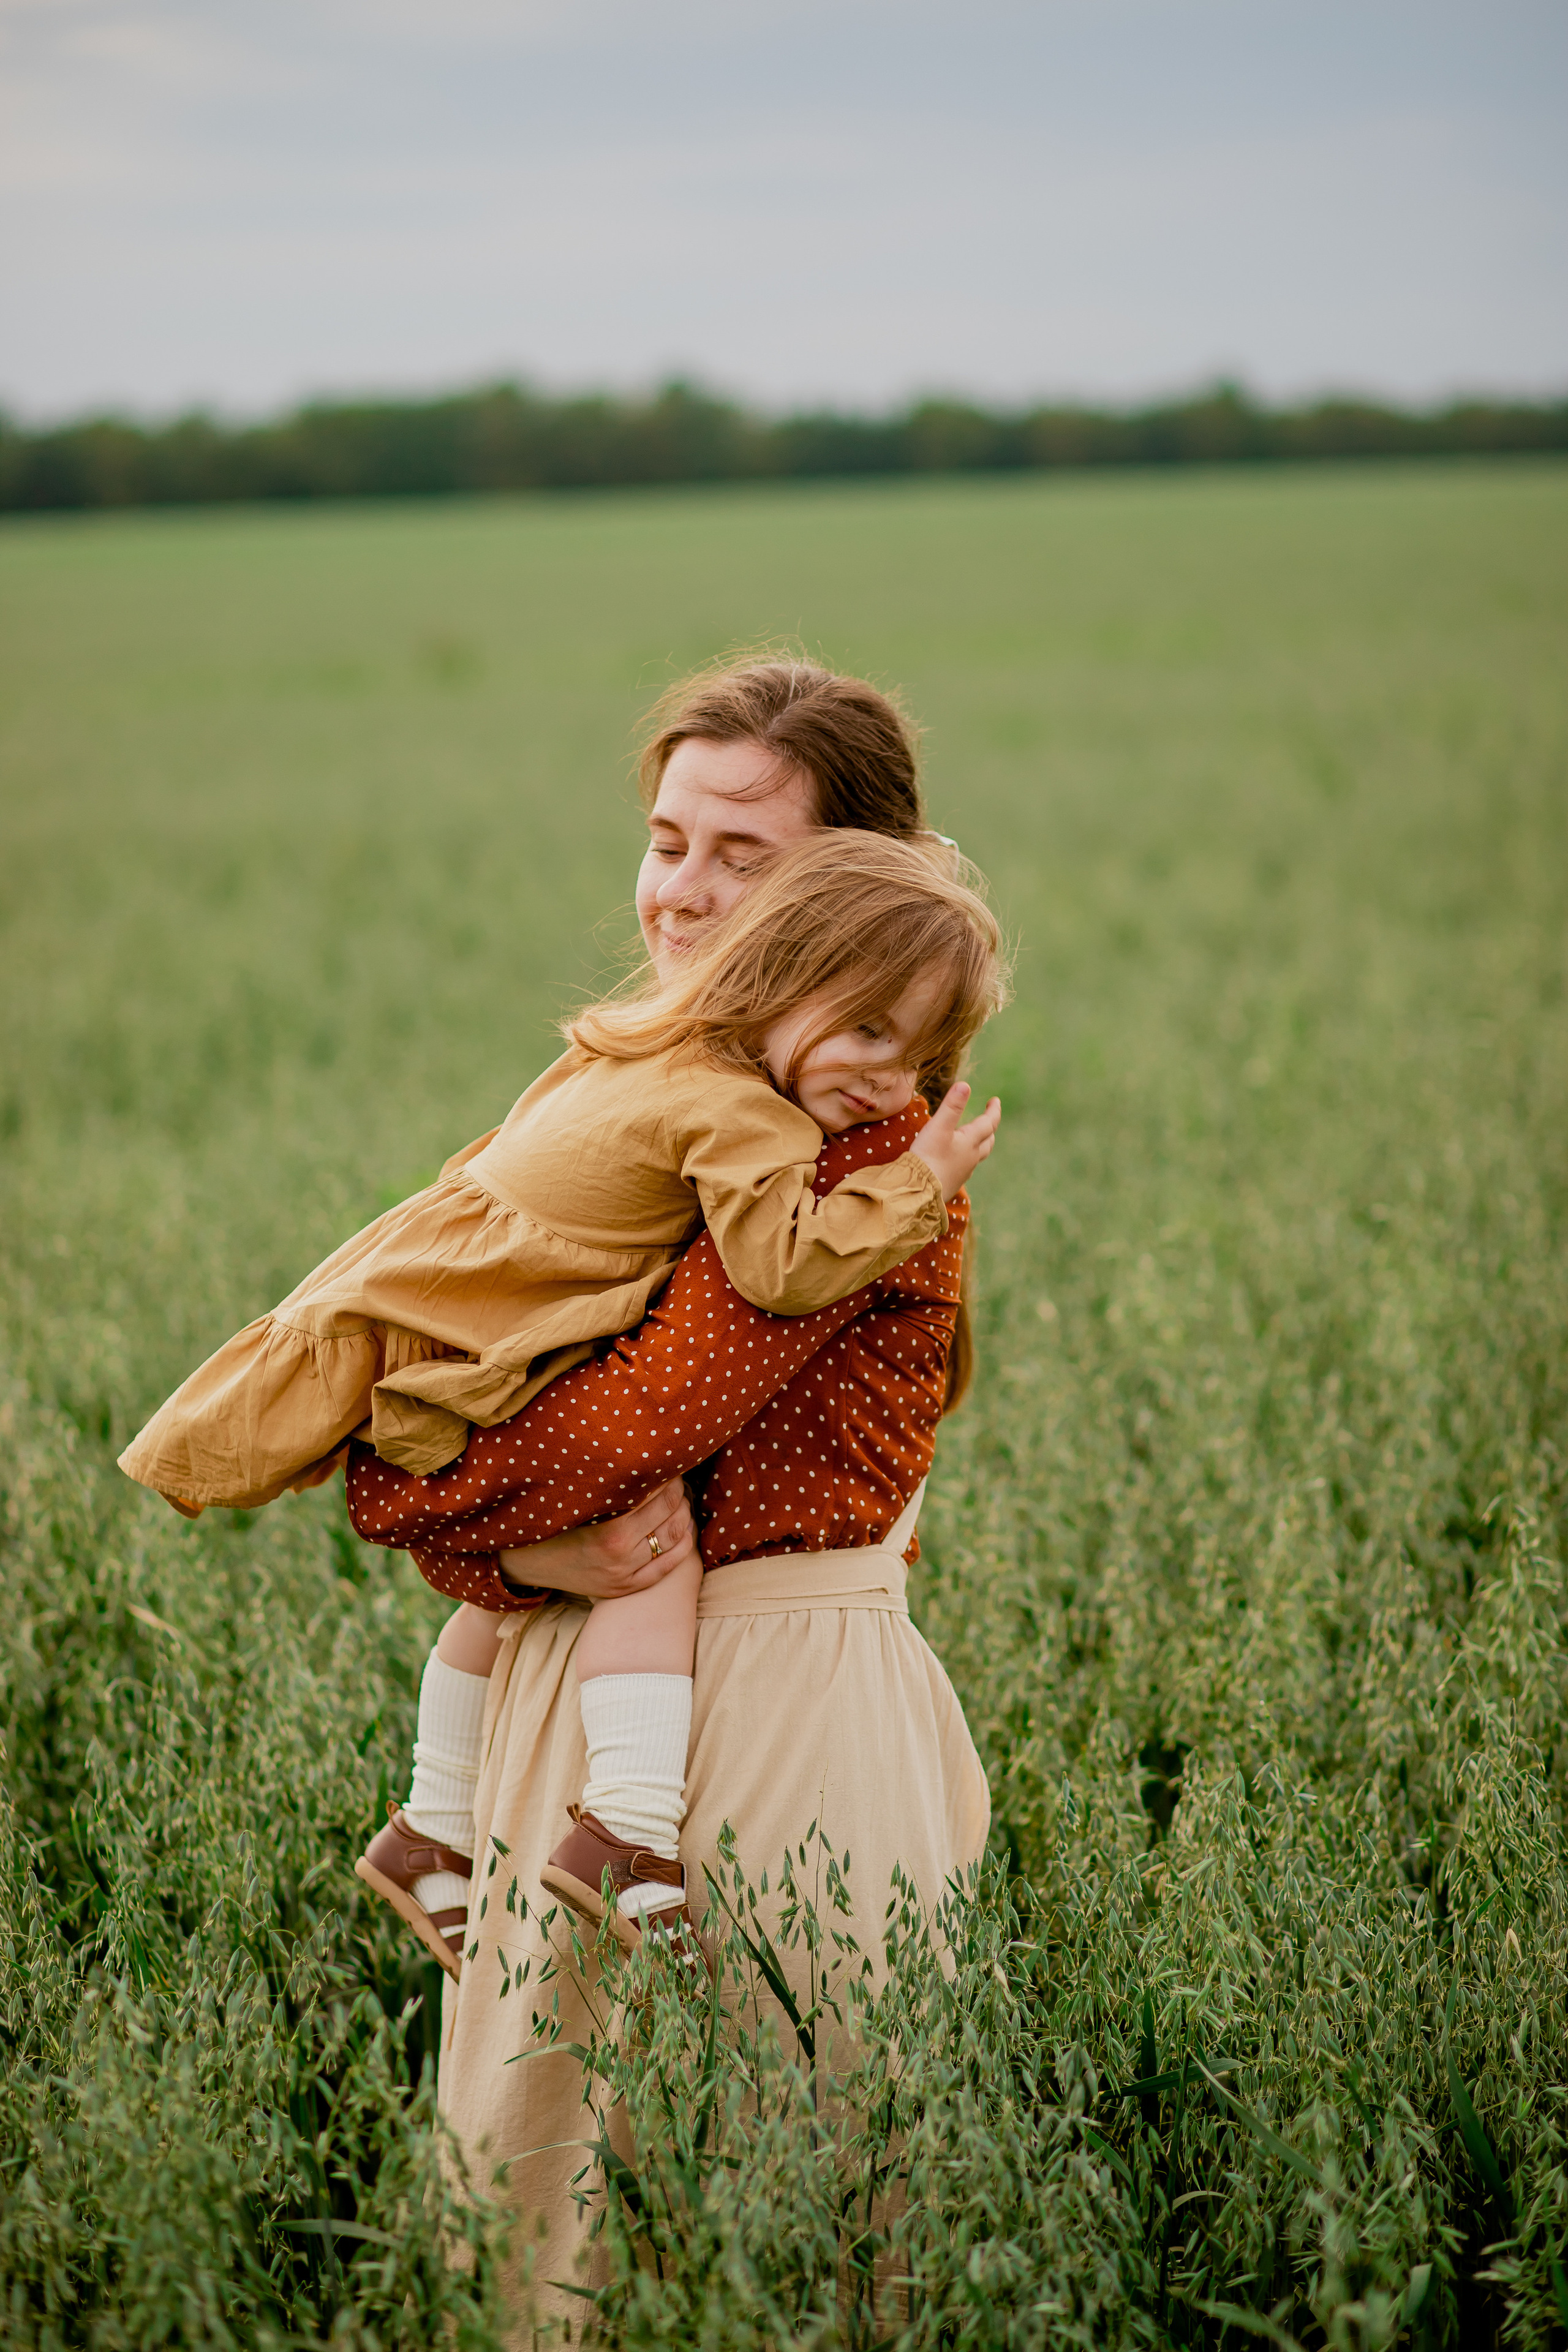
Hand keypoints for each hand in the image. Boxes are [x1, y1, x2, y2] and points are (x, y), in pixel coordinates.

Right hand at [497, 1478, 696, 1600]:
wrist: (525, 1563)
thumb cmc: (551, 1517)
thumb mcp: (575, 1494)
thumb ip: (610, 1477)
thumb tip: (641, 1443)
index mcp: (607, 1524)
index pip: (658, 1490)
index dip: (668, 1472)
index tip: (667, 1459)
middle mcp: (618, 1550)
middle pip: (670, 1509)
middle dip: (679, 1489)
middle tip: (676, 1476)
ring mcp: (624, 1572)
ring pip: (675, 1535)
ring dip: (685, 1512)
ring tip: (681, 1497)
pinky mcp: (626, 1587)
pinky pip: (669, 1565)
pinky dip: (684, 1543)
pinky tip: (685, 1527)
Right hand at [911, 1081, 1000, 1200]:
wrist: (919, 1190)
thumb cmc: (928, 1157)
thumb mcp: (938, 1127)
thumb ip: (952, 1106)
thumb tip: (965, 1085)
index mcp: (970, 1141)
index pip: (988, 1123)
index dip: (993, 1110)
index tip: (995, 1100)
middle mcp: (971, 1157)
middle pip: (988, 1141)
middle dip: (990, 1128)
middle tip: (988, 1119)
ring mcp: (963, 1172)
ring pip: (978, 1155)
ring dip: (980, 1144)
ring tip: (975, 1138)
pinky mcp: (953, 1182)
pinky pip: (965, 1168)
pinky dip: (966, 1158)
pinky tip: (957, 1160)